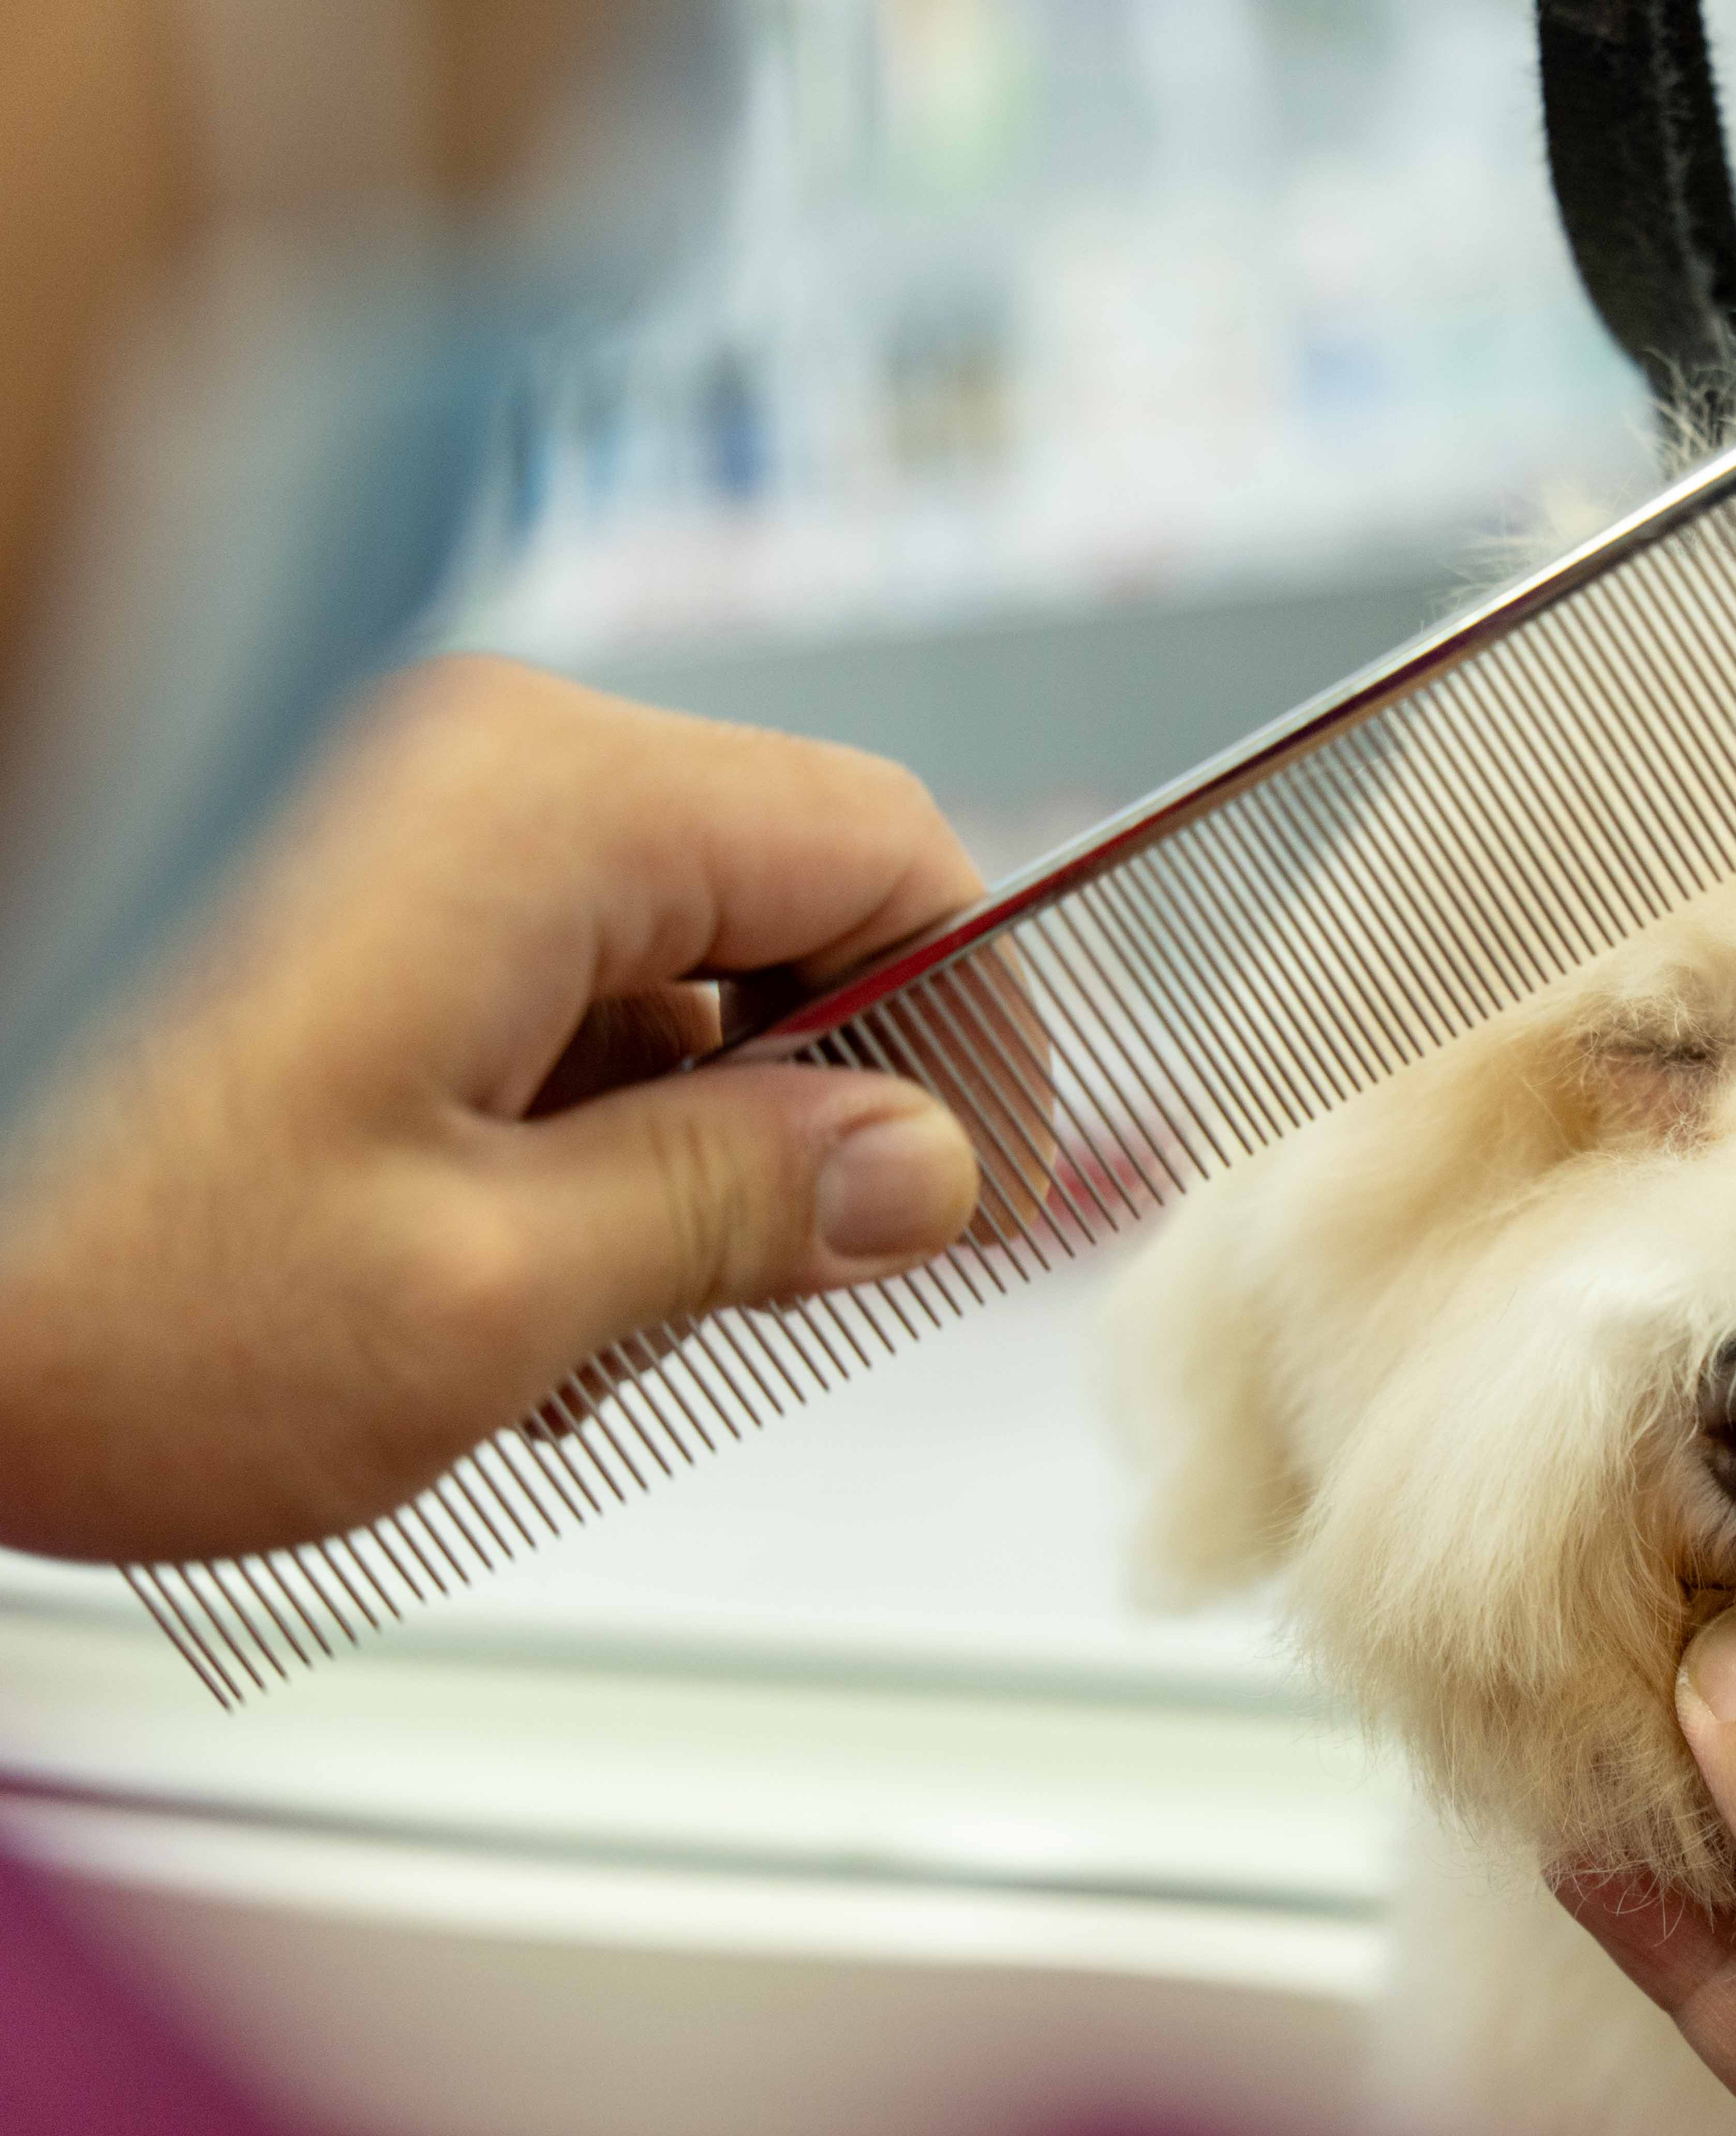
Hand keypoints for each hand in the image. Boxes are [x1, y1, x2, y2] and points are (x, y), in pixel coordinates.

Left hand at [0, 657, 982, 1561]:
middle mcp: (457, 773)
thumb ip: (741, 1211)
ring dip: (653, 1144)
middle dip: (800, 1113)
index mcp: (533, 815)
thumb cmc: (56, 1275)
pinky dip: (536, 1124)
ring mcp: (369, 824)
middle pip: (764, 907)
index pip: (884, 851)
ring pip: (637, 962)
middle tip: (763, 1300)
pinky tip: (462, 1271)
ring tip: (557, 1326)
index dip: (978, 1025)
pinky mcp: (304, 893)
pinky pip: (509, 979)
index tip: (989, 1184)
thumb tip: (923, 1173)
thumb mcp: (472, 1296)